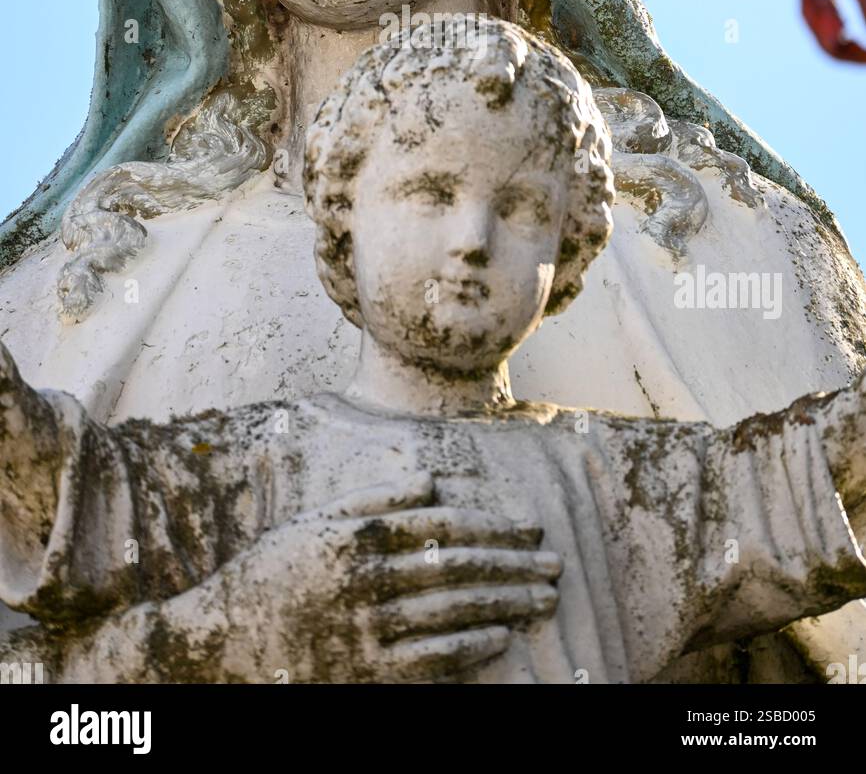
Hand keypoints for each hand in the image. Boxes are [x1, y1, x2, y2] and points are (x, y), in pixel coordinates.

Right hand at [268, 471, 561, 682]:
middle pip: (454, 566)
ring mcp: (363, 628)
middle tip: (554, 562)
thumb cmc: (272, 572)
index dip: (490, 523)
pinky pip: (425, 660)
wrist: (218, 640)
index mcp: (355, 535)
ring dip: (502, 602)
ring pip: (448, 610)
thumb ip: (374, 498)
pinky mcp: (361, 671)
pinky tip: (500, 637)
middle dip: (510, 563)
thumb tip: (431, 479)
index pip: (438, 524)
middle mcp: (363, 578)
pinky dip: (466, 647)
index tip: (529, 525)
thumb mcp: (315, 522)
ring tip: (542, 598)